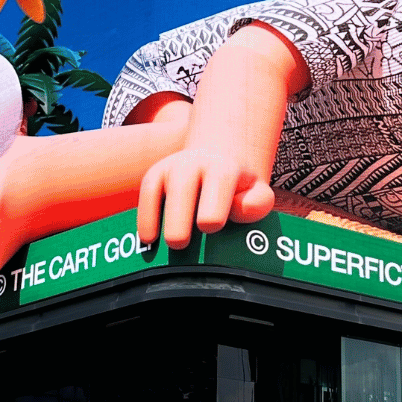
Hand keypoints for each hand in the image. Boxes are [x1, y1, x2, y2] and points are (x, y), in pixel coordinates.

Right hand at [136, 147, 276, 248]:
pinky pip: (144, 195)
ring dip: (153, 218)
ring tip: (155, 246)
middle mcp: (193, 163)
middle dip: (178, 219)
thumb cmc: (240, 187)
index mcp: (223, 168)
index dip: (211, 212)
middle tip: (179, 244)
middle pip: (181, 191)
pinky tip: (147, 240)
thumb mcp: (258, 192)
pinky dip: (143, 217)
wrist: (220, 155)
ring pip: (155, 189)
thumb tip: (239, 210)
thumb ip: (257, 203)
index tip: (209, 228)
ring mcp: (171, 168)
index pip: (216, 187)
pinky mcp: (154, 175)